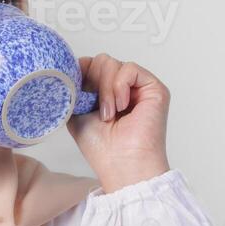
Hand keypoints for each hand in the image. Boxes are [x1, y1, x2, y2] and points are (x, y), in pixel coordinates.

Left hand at [66, 53, 171, 193]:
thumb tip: (70, 69)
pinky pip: (129, 68)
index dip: (81, 73)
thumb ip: (74, 89)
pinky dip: (119, 86)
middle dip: (92, 82)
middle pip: (101, 61)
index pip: (91, 65)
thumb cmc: (102, 149)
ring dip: (105, 89)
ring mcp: (138, 88)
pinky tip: (120, 107)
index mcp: (105, 94)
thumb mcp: (76, 113)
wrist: (121, 164)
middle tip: (95, 108)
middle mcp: (123, 89)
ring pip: (113, 63)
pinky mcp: (154, 88)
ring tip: (109, 114)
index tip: (77, 93)